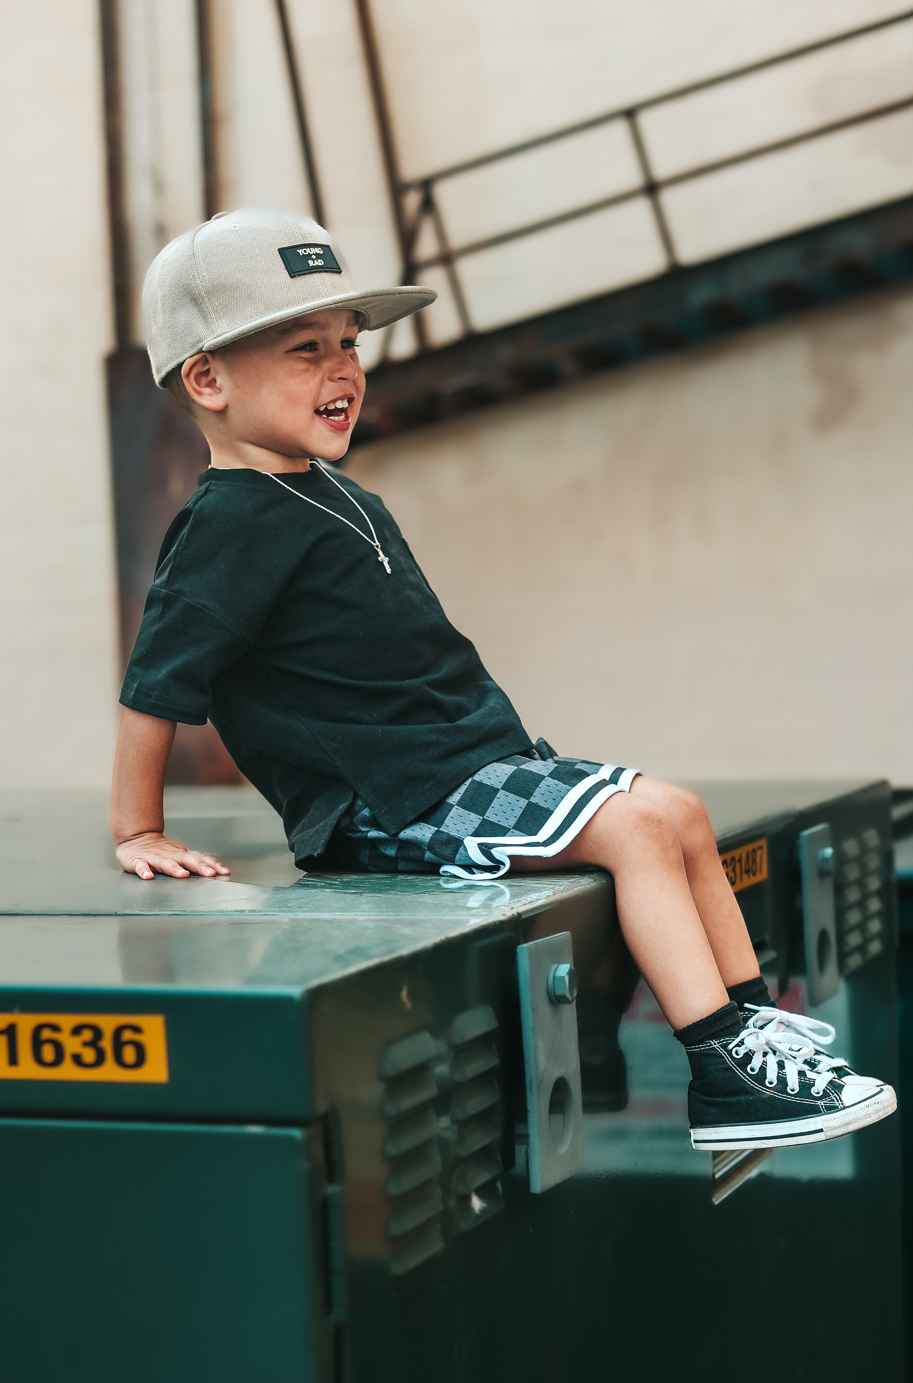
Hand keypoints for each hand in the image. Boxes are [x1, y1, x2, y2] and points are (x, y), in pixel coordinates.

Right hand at [116, 832, 230, 881]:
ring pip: (165, 863)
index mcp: (181, 854)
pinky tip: (148, 877)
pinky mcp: (137, 861)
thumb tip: (216, 870)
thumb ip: (195, 862)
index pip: (200, 858)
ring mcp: (154, 858)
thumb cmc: (162, 850)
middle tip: (210, 874)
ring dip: (175, 869)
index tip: (224, 872)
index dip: (212, 864)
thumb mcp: (180, 854)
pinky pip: (140, 866)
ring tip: (182, 875)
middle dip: (199, 866)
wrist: (136, 838)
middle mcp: (170, 855)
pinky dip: (144, 871)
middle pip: (186, 860)